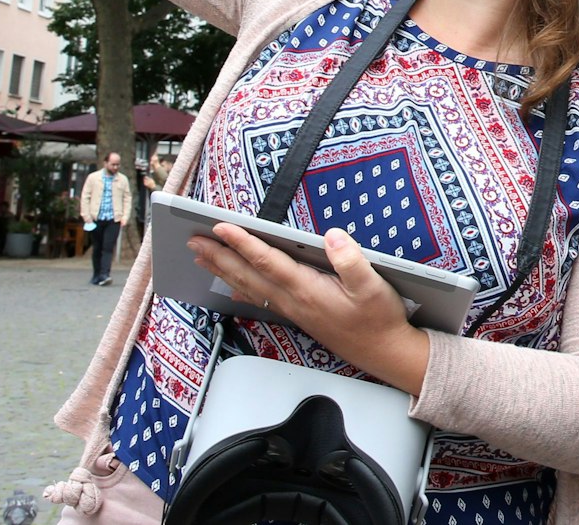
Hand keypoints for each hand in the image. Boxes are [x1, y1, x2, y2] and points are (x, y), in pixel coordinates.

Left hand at [189, 224, 430, 391]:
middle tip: (194, 240)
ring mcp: (293, 309)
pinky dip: (240, 287)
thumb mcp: (375, 286)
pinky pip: (260, 298)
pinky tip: (232, 284)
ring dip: (223, 270)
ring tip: (202, 256)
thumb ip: (352, 261)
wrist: (384, 352)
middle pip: (248, 275)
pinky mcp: (297, 315)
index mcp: (308, 290)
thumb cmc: (379, 319)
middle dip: (219, 256)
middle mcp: (294, 300)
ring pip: (249, 286)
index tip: (221, 227)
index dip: (243, 243)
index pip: (268, 261)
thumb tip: (332, 236)